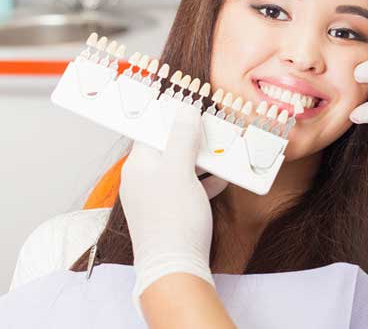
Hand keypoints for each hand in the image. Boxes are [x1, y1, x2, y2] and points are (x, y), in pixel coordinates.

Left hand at [120, 103, 225, 309]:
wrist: (175, 268)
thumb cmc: (173, 219)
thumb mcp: (179, 171)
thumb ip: (181, 138)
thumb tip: (184, 109)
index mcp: (138, 166)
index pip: (151, 131)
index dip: (170, 116)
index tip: (190, 104)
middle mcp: (143, 180)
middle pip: (168, 148)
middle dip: (192, 138)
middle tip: (214, 127)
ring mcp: (157, 198)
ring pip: (181, 168)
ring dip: (202, 159)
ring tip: (223, 150)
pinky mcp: (172, 213)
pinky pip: (189, 188)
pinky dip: (205, 180)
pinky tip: (222, 178)